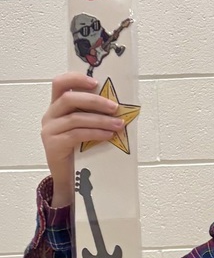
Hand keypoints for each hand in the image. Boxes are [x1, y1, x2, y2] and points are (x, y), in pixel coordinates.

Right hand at [42, 73, 123, 205]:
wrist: (67, 178)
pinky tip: (108, 136)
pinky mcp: (53, 145)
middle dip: (94, 101)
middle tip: (115, 107)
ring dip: (100, 120)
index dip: (76, 79)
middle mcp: (50, 115)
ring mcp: (50, 130)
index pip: (60, 83)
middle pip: (68, 99)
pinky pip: (76, 134)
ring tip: (118, 125)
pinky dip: (95, 133)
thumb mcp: (85, 128)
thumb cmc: (80, 150)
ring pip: (75, 118)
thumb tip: (120, 108)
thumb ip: (93, 115)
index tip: (96, 81)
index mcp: (57, 106)